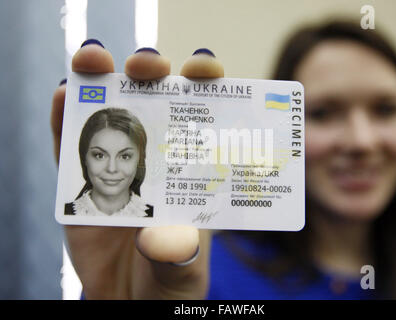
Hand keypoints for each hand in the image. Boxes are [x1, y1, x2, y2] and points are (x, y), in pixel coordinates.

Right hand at [51, 41, 223, 298]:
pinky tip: (65, 96)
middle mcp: (157, 160)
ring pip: (110, 113)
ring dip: (102, 80)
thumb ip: (179, 255)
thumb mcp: (184, 272)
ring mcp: (117, 166)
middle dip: (152, 73)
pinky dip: (65, 120)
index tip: (202, 70)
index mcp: (192, 173)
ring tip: (93, 59)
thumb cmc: (168, 284)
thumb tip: (162, 237)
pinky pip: (71, 146)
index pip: (205, 118)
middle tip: (145, 65)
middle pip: (157, 102)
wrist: (129, 301)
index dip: (206, 87)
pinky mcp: (84, 182)